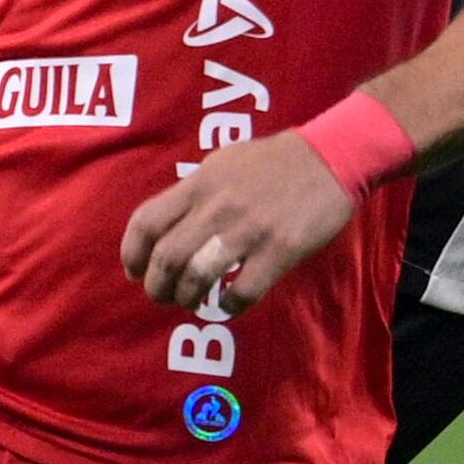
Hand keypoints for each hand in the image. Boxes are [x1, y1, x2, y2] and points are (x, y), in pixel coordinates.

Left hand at [122, 131, 357, 309]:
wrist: (331, 156)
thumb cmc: (274, 161)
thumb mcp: (224, 162)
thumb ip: (195, 192)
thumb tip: (169, 226)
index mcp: (200, 183)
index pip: (147, 221)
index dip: (132, 253)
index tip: (134, 271)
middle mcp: (217, 207)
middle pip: (167, 257)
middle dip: (157, 287)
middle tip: (162, 296)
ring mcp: (248, 230)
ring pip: (198, 277)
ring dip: (187, 298)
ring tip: (190, 302)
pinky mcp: (280, 250)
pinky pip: (242, 291)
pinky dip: (228, 306)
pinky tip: (228, 305)